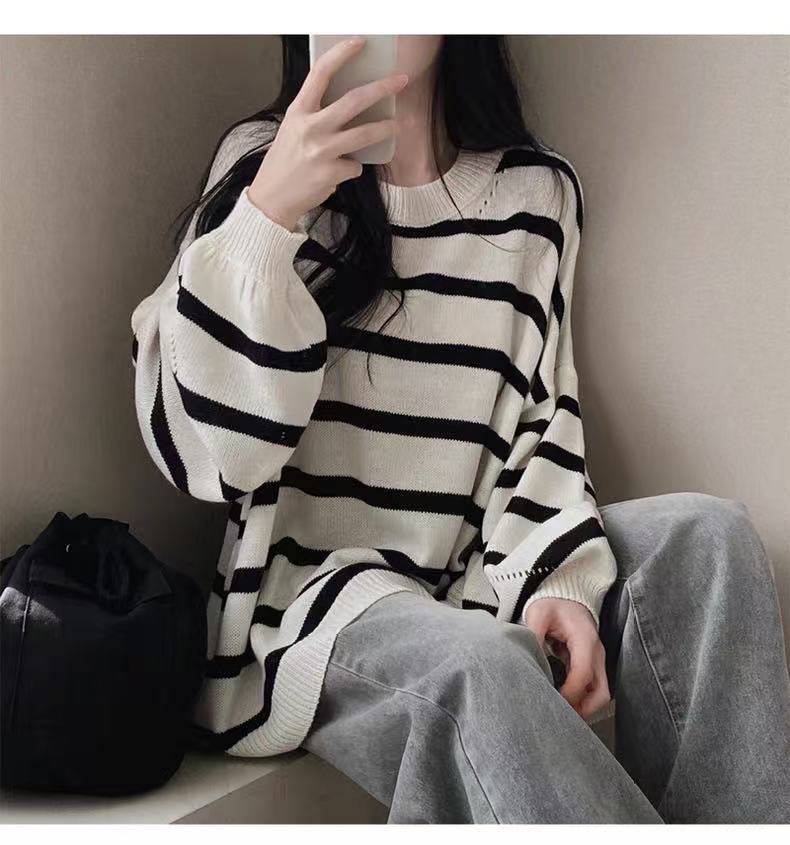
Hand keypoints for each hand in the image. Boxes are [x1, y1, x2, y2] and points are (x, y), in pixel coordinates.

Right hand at [248, 36, 407, 230]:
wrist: (271, 198)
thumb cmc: (284, 163)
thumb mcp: (292, 129)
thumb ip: (315, 115)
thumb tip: (349, 106)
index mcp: (298, 111)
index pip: (321, 73)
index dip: (341, 54)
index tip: (360, 43)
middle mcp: (310, 128)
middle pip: (354, 101)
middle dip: (382, 88)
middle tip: (400, 81)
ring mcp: (322, 151)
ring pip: (364, 134)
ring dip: (385, 128)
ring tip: (397, 125)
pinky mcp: (331, 174)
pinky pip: (355, 167)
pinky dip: (352, 169)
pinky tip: (339, 173)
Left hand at [521, 597, 610, 719]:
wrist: (565, 596)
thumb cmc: (552, 604)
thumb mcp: (538, 614)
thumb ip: (533, 636)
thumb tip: (527, 660)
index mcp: (585, 639)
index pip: (583, 674)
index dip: (569, 693)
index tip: (551, 701)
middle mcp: (596, 652)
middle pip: (600, 692)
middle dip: (583, 709)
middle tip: (560, 716)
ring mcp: (597, 660)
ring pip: (600, 694)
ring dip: (583, 707)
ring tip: (560, 713)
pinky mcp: (592, 664)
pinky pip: (593, 688)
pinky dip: (581, 699)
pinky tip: (563, 703)